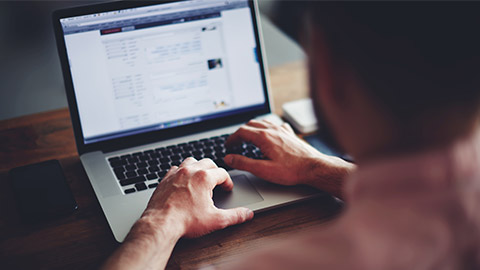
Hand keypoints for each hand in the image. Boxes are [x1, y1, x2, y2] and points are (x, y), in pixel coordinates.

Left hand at [136, 157, 253, 238]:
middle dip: (215, 171)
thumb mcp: (216, 220)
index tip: (227, 189)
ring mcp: (176, 173)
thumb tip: (247, 214)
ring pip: (191, 161)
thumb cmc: (185, 221)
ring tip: (201, 177)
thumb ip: (235, 216)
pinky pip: (175, 168)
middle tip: (217, 182)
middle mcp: (190, 171)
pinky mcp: (164, 179)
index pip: (222, 173)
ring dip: (198, 167)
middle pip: (208, 162)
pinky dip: (181, 172)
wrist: (161, 224)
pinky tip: (183, 181)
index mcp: (204, 177)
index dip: (228, 181)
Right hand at [225, 120, 353, 197]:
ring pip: (262, 122)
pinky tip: (268, 134)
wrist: (314, 167)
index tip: (228, 145)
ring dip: (252, 128)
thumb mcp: (263, 170)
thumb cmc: (291, 170)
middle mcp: (273, 130)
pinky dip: (266, 127)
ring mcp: (282, 130)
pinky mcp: (290, 134)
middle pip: (250, 125)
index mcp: (264, 137)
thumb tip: (229, 158)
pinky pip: (275, 124)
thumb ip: (244, 163)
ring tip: (247, 137)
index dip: (232, 139)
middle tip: (235, 143)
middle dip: (240, 133)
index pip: (241, 132)